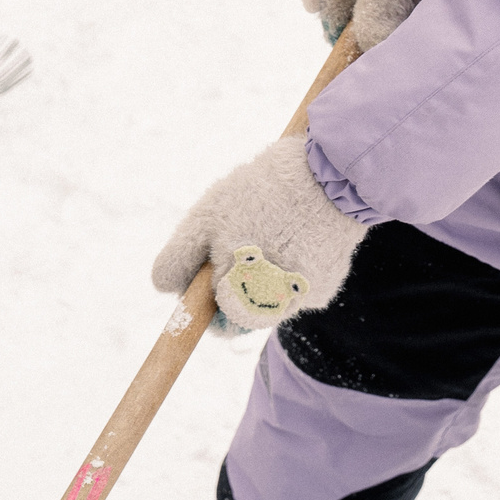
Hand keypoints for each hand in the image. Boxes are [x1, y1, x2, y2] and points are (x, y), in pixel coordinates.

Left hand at [152, 138, 366, 331]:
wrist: (334, 175)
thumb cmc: (262, 192)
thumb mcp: (206, 216)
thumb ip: (179, 258)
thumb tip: (165, 288)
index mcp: (241, 298)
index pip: (220, 325)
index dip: (211, 298)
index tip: (213, 271)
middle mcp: (274, 310)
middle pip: (247, 311)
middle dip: (239, 279)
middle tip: (243, 236)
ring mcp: (304, 300)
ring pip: (273, 298)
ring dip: (266, 272)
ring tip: (272, 226)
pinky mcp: (327, 286)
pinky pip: (300, 285)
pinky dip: (294, 265)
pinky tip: (298, 231)